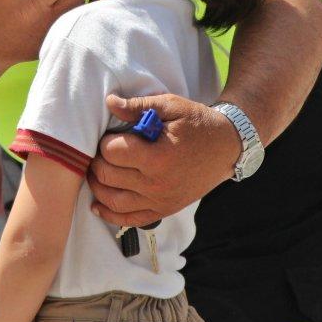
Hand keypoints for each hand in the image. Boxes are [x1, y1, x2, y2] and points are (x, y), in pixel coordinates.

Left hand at [88, 94, 240, 226]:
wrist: (227, 148)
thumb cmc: (198, 124)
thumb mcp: (172, 106)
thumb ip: (139, 106)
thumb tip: (110, 102)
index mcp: (158, 157)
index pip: (113, 152)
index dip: (106, 141)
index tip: (111, 135)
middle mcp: (157, 184)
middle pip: (108, 176)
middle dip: (98, 161)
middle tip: (102, 151)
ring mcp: (160, 201)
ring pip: (113, 201)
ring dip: (97, 186)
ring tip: (95, 172)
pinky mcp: (163, 210)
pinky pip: (129, 219)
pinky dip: (109, 214)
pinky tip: (97, 205)